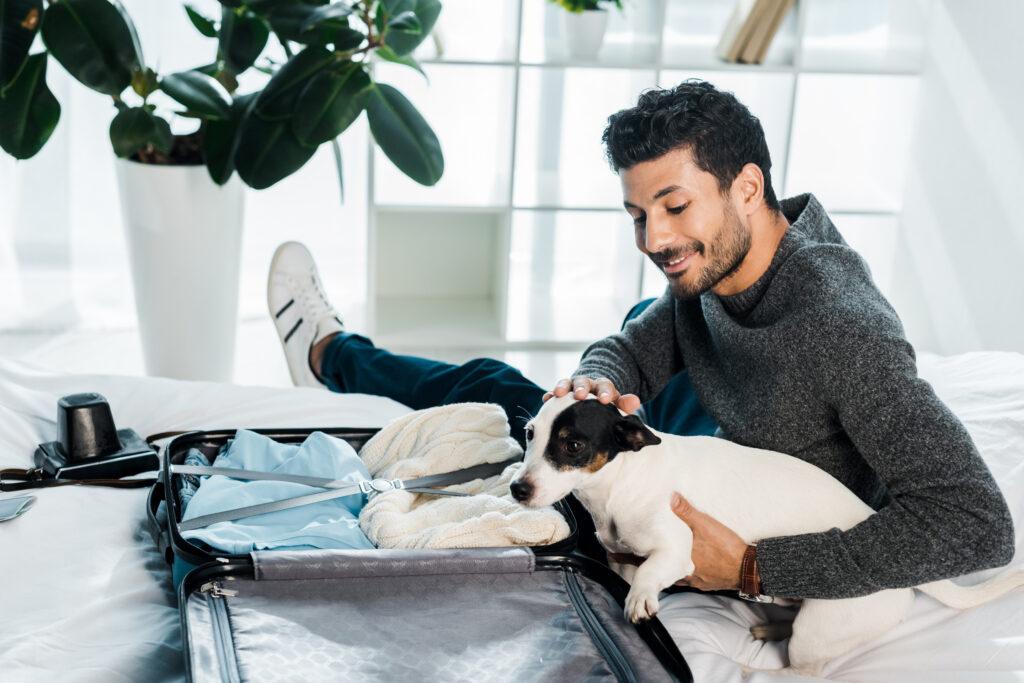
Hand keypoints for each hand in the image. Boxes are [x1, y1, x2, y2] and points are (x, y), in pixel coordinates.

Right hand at [543, 376, 641, 413]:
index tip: (604, 400)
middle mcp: (586, 384)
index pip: (605, 386)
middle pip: (584, 381)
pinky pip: (554, 393)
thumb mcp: (617, 405)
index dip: (604, 392)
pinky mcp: (560, 393)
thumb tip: (635, 402)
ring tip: (558, 393)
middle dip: (582, 387)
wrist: (591, 397)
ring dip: (563, 387)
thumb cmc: (605, 406)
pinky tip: (546, 399)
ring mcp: (571, 387)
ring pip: (567, 383)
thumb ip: (625, 404)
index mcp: (603, 386)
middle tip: (580, 394)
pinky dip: (550, 395)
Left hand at [609, 493, 747, 591]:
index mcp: (677, 559)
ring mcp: (693, 580)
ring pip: (669, 574)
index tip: (611, 554)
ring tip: (652, 560)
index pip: (645, 559)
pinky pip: (686, 577)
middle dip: (640, 562)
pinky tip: (682, 564)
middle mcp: (681, 573)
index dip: (628, 556)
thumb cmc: (727, 547)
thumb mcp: (707, 524)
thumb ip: (688, 511)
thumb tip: (671, 496)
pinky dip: (679, 570)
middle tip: (623, 556)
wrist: (750, 570)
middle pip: (654, 569)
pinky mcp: (705, 582)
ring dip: (660, 567)